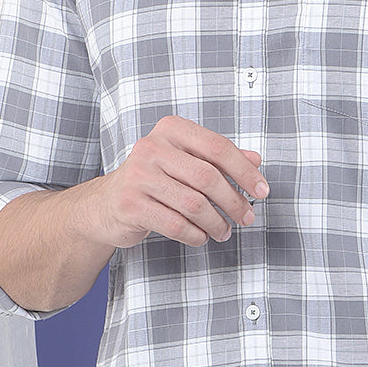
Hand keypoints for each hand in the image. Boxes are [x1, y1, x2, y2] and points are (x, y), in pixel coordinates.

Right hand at [90, 115, 268, 248]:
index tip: (262, 190)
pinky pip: (176, 224)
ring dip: (216, 222)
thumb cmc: (154, 180)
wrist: (105, 204)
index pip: (217, 147)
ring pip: (194, 204)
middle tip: (247, 217)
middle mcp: (151, 147)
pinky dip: (196, 235)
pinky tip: (202, 236)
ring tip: (224, 231)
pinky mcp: (130, 204)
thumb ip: (219, 158)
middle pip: (208, 177)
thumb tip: (256, 160)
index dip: (245, 171)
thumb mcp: (186, 161)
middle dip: (234, 201)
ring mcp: (138, 176)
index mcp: (171, 129)